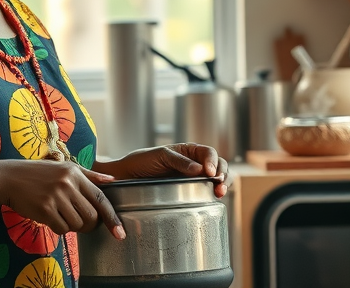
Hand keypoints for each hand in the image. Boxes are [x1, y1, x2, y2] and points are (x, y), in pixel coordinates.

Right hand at [0, 160, 125, 239]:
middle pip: (91, 216)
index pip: (101, 198)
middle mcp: (68, 184)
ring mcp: (56, 197)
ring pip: (77, 224)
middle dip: (89, 225)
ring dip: (72, 226)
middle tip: (80, 222)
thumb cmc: (38, 173)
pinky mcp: (45, 209)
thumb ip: (90, 175)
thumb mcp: (64, 167)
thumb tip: (112, 179)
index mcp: (75, 173)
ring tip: (61, 216)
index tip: (120, 232)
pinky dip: (59, 228)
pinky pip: (62, 229)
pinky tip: (51, 218)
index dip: (112, 217)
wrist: (9, 178)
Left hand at [102, 143, 229, 197]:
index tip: (209, 173)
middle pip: (218, 165)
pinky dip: (215, 192)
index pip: (209, 153)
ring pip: (216, 178)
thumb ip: (179, 161)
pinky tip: (215, 197)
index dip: (213, 161)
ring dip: (223, 183)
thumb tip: (200, 169)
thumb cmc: (141, 162)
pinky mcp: (189, 192)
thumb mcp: (160, 156)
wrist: (126, 177)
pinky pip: (207, 190)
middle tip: (219, 185)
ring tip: (219, 192)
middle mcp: (194, 163)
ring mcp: (193, 178)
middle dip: (223, 173)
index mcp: (188, 151)